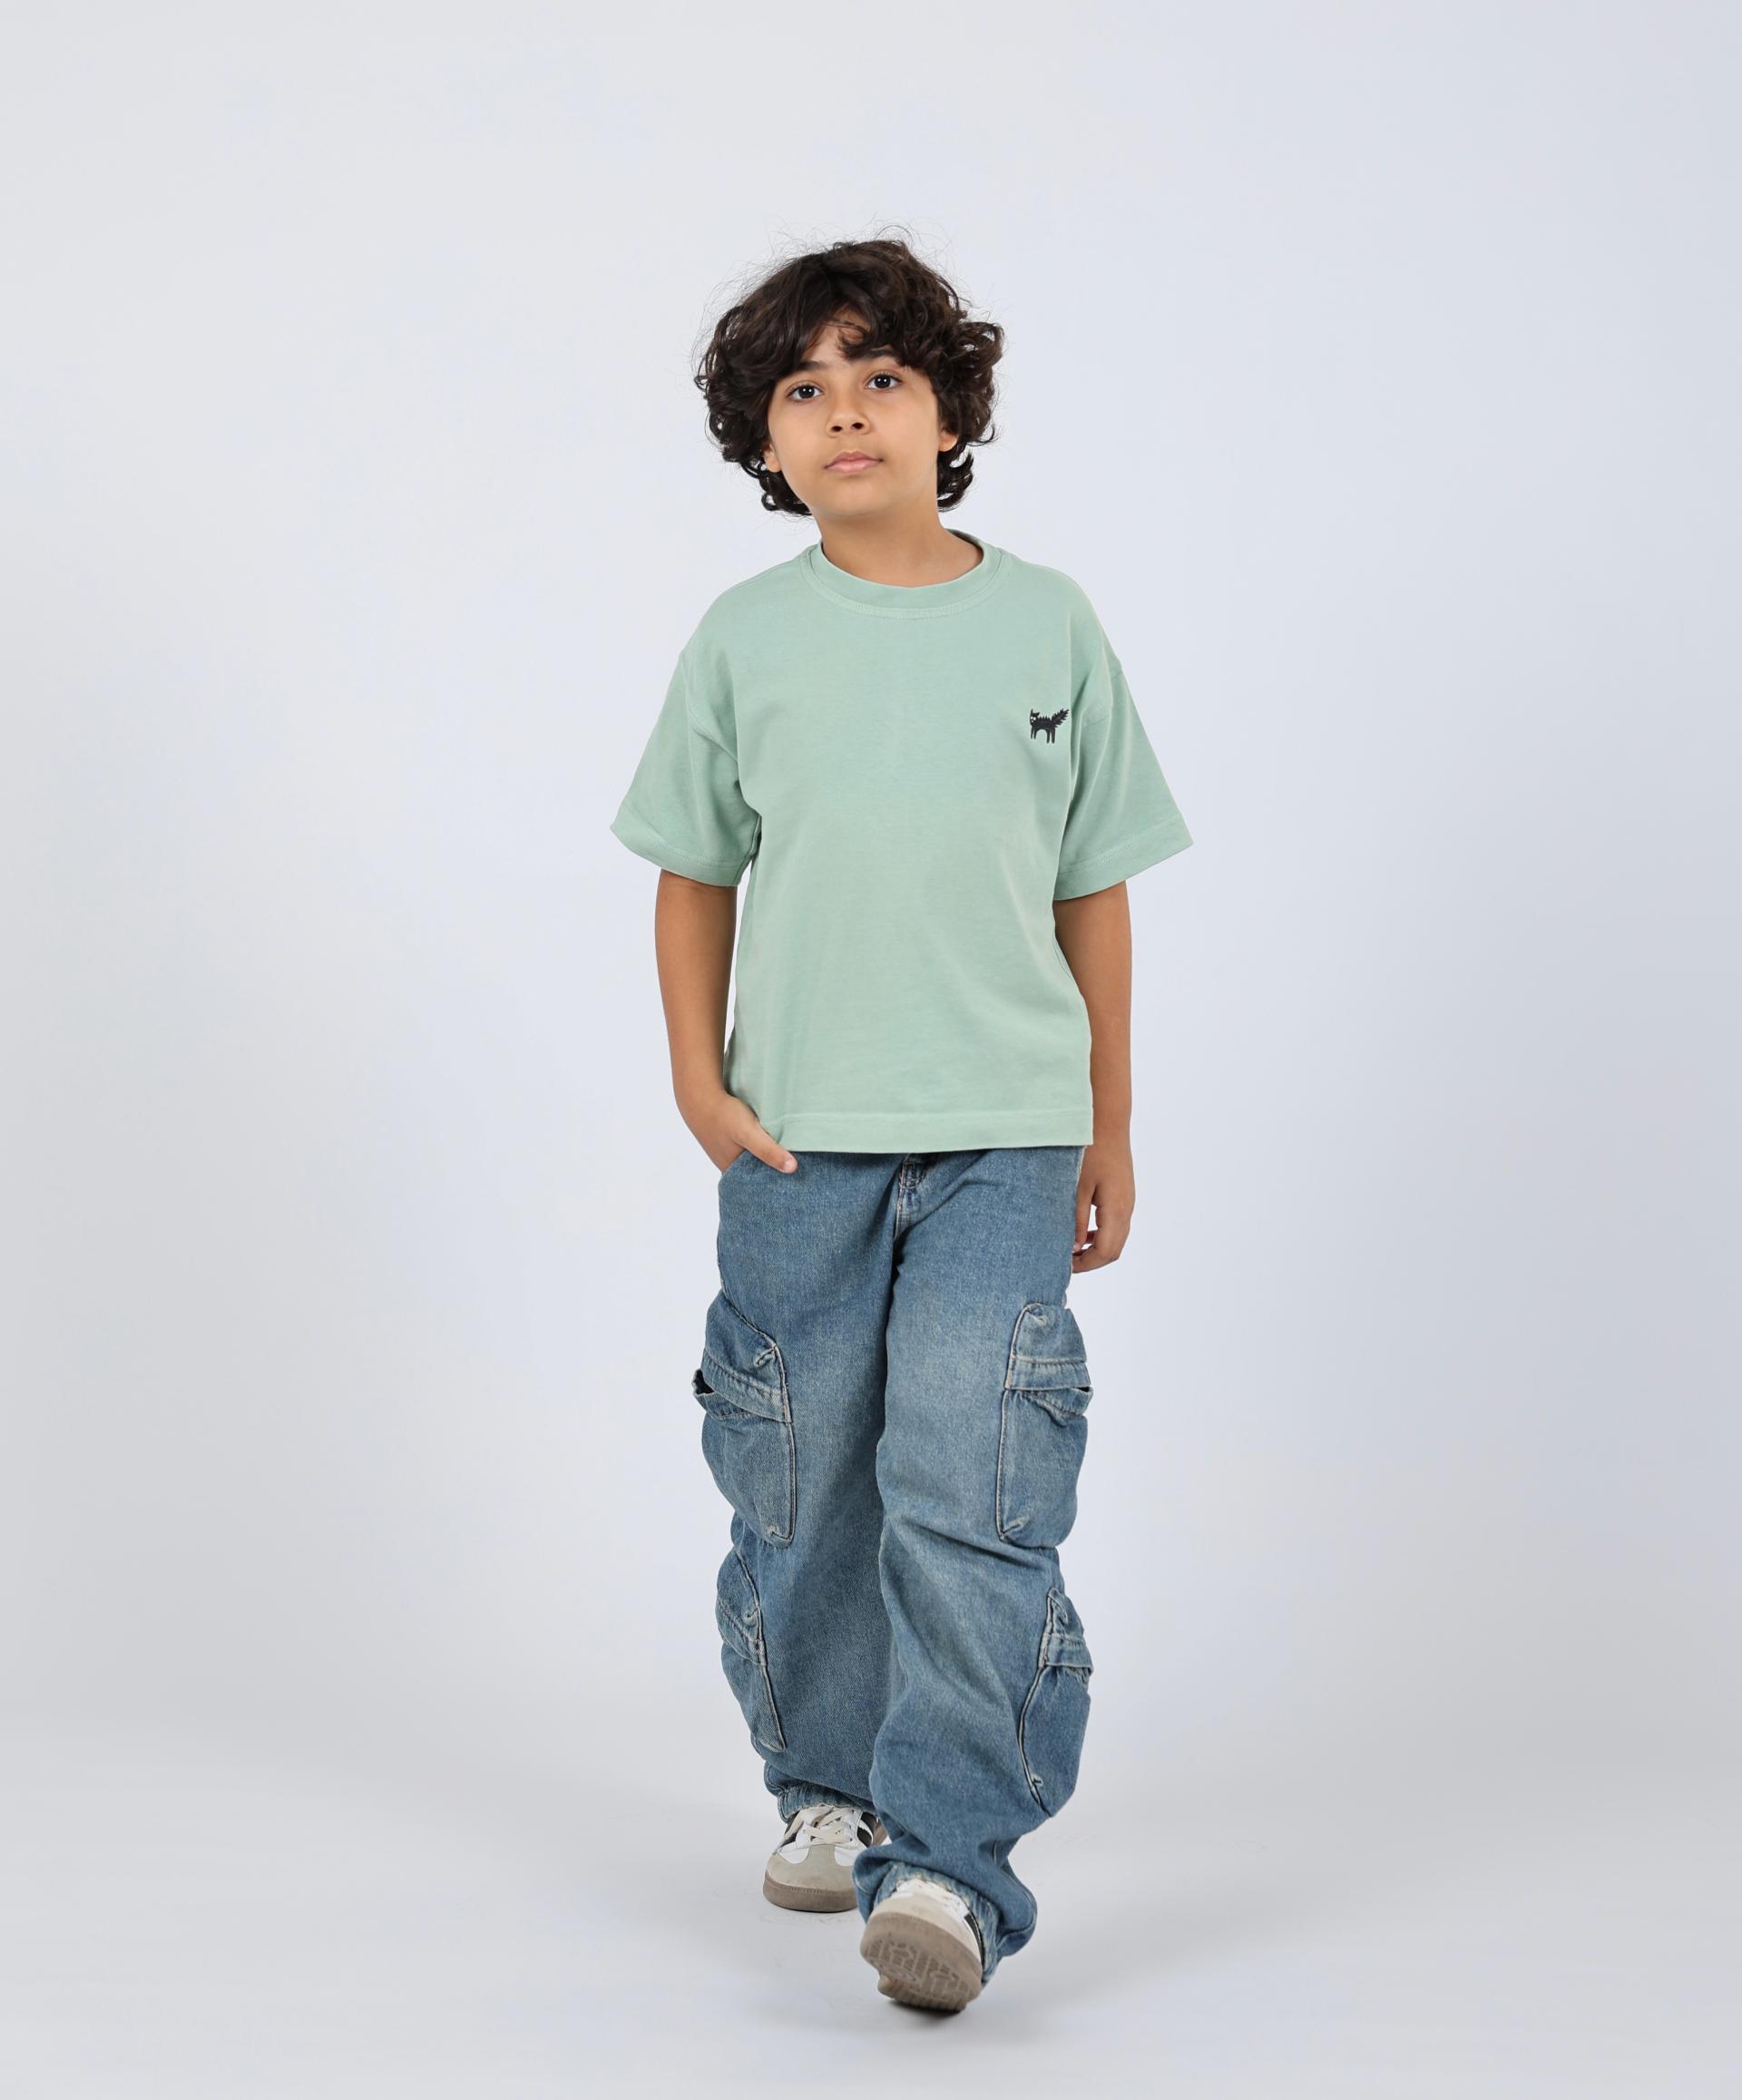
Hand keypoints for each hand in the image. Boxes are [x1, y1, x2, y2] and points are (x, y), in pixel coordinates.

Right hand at [681, 1087, 797, 1175]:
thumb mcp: (748, 1133)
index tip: (799, 1181)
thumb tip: (793, 1169)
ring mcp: (730, 1152)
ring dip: (769, 1154)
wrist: (699, 1095)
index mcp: (733, 1172)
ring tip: (792, 1152)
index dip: (778, 1182)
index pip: (761, 1184)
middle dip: (775, 1169)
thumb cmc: (723, 1115)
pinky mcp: (731, 1139)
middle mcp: (731, 1165)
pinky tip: (772, 1137)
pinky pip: (751, 1147)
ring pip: (755, 1158)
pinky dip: (761, 1144)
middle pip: (758, 1172)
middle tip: (801, 1167)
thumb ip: (768, 1150)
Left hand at [1072, 1137, 1133, 1270]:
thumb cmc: (1091, 1150)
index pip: (1105, 1251)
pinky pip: (1116, 1226)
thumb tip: (1072, 1247)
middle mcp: (1127, 1209)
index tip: (1064, 1266)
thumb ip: (1075, 1219)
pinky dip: (1100, 1236)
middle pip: (1113, 1250)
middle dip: (1091, 1262)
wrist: (1109, 1122)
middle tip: (1065, 1262)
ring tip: (1070, 1251)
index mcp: (1116, 1208)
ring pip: (1116, 1239)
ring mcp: (1128, 1203)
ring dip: (1096, 1250)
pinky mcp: (1124, 1196)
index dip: (1085, 1264)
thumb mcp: (1077, 1186)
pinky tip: (1082, 1234)